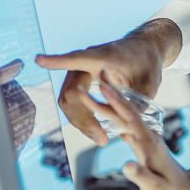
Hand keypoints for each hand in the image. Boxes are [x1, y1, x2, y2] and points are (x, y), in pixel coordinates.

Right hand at [36, 19, 181, 145]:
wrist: (145, 50)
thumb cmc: (148, 63)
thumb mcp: (150, 84)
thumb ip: (138, 104)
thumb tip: (125, 128)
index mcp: (107, 55)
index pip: (78, 58)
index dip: (57, 60)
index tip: (39, 60)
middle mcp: (89, 60)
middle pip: (72, 91)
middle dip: (82, 119)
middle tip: (101, 139)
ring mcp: (82, 68)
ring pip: (68, 98)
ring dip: (79, 121)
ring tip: (100, 138)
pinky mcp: (81, 77)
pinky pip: (71, 99)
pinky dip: (79, 116)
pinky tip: (94, 128)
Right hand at [90, 73, 189, 189]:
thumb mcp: (155, 188)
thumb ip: (141, 176)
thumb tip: (127, 165)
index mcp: (148, 141)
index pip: (129, 116)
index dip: (116, 101)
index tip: (102, 85)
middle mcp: (146, 135)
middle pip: (124, 111)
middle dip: (109, 93)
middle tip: (94, 76)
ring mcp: (143, 138)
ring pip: (123, 116)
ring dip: (108, 102)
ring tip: (94, 87)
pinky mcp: (140, 143)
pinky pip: (123, 125)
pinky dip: (113, 115)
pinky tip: (105, 109)